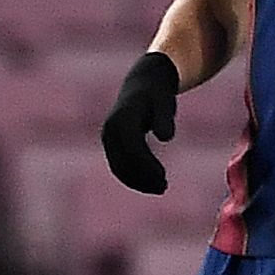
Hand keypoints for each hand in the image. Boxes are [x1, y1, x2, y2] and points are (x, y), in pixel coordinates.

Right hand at [101, 51, 180, 193]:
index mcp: (121, 119)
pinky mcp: (111, 146)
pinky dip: (133, 178)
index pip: (132, 148)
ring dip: (138, 182)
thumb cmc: (157, 95)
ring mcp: (108, 139)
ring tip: (161, 188)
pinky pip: (119, 167)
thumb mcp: (164, 103)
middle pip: (123, 161)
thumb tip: (166, 138)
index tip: (163, 176)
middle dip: (142, 177)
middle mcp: (110, 131)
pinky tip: (151, 184)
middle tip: (164, 187)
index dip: (147, 164)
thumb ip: (165, 118)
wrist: (142, 86)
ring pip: (119, 168)